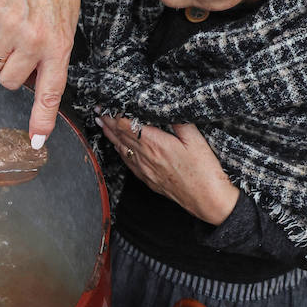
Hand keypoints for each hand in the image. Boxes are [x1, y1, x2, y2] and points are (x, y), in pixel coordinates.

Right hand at [0, 0, 82, 146]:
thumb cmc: (56, 2)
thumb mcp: (63, 35)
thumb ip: (47, 64)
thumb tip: (25, 90)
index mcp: (59, 49)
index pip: (49, 93)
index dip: (41, 120)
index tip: (36, 141)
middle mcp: (35, 40)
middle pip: (8, 81)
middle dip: (11, 70)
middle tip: (21, 49)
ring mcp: (11, 26)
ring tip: (10, 32)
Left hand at [96, 115, 238, 223]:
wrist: (208, 201)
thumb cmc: (204, 171)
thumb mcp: (196, 139)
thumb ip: (178, 121)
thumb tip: (167, 106)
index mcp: (155, 144)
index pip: (127, 126)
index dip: (114, 115)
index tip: (106, 105)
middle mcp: (146, 157)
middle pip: (121, 136)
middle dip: (108, 122)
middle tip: (98, 111)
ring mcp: (146, 170)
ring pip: (122, 149)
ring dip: (110, 136)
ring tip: (102, 125)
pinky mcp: (149, 180)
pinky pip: (129, 163)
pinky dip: (120, 151)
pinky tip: (118, 148)